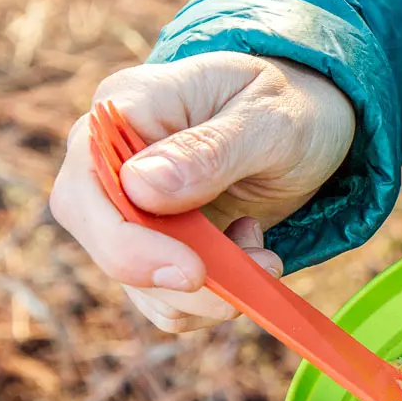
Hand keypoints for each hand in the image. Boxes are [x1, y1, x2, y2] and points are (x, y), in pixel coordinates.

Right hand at [50, 52, 354, 331]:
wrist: (313, 122)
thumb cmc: (291, 104)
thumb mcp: (269, 120)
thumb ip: (208, 152)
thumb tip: (139, 187)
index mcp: (124, 109)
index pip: (87, 187)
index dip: (128, 243)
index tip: (193, 272)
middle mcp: (111, 160)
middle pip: (103, 241)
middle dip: (177, 281)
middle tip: (252, 278)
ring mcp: (130, 206)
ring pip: (136, 282)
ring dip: (207, 292)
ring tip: (264, 253)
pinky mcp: (157, 243)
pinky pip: (165, 296)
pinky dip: (213, 296)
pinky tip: (250, 252)